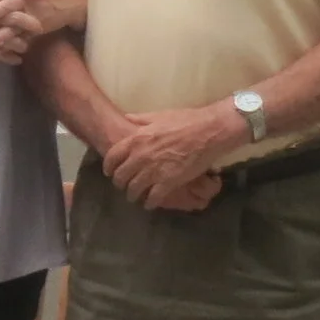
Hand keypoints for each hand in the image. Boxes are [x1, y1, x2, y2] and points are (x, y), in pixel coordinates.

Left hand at [101, 103, 247, 206]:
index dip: (109, 167)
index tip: (109, 172)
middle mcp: (141, 156)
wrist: (210, 131)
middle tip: (123, 186)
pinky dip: (150, 203)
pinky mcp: (169, 182)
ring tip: (134, 197)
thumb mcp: (158, 115)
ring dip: (132, 195)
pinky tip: (150, 204)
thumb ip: (140, 120)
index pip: (112, 157)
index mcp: (136, 139)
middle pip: (121, 176)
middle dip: (120, 183)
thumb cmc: (186, 120)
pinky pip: (153, 197)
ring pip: (134, 189)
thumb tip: (126, 118)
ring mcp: (154, 171)